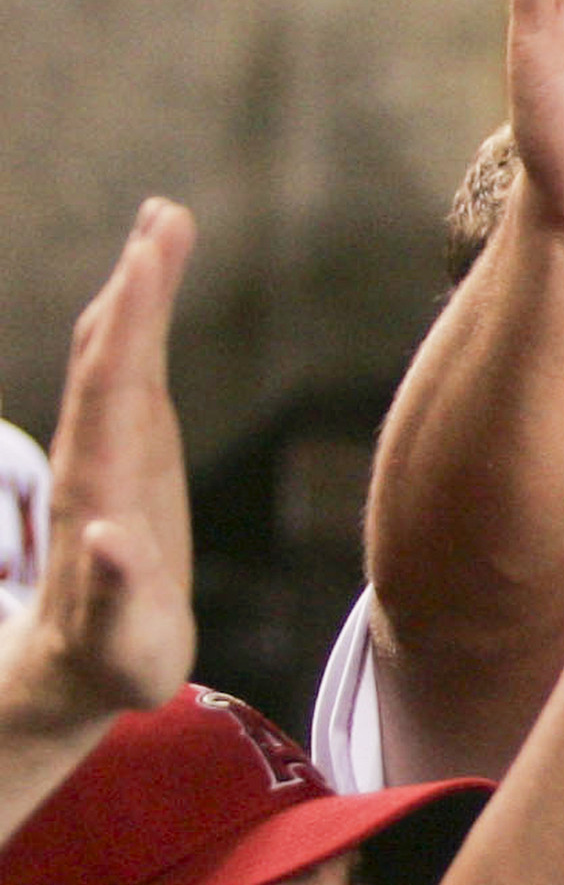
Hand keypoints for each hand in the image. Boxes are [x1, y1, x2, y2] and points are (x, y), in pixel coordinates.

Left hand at [0, 201, 197, 734]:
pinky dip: (142, 320)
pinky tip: (151, 287)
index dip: (135, 318)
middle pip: (110, 353)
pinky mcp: (126, 457)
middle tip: (167, 214)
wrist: (74, 669)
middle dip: (137, 284)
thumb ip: (114, 589)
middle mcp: (96, 457)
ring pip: (114, 354)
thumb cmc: (111, 660)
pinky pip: (129, 372)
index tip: (154, 256)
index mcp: (98, 488)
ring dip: (136, 289)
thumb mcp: (120, 642)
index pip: (113, 385)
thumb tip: (107, 536)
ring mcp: (108, 453)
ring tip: (162, 226)